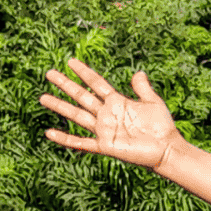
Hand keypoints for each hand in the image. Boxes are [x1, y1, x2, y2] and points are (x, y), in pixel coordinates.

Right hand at [40, 59, 183, 168]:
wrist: (167, 149)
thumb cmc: (162, 127)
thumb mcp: (153, 103)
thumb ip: (143, 89)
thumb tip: (138, 72)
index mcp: (117, 102)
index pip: (96, 84)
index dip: (84, 73)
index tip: (71, 61)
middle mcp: (107, 114)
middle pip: (82, 96)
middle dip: (66, 85)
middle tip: (50, 73)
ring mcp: (104, 130)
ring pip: (77, 116)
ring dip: (60, 107)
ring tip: (43, 97)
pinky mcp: (105, 146)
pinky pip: (81, 143)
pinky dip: (65, 139)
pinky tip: (49, 133)